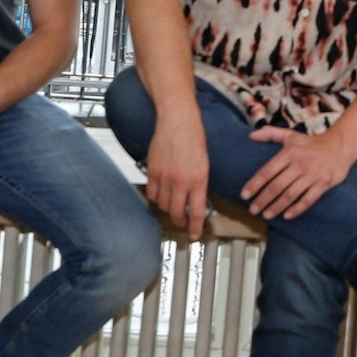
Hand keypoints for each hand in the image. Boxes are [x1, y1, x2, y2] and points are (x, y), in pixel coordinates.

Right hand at [145, 114, 210, 238]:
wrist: (178, 121)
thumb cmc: (194, 139)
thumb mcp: (205, 163)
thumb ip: (199, 183)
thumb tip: (195, 199)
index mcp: (198, 179)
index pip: (196, 211)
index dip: (194, 227)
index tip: (194, 235)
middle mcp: (181, 181)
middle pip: (176, 212)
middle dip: (180, 220)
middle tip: (182, 222)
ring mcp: (165, 177)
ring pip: (162, 205)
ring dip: (167, 209)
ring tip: (172, 206)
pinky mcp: (152, 171)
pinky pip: (151, 193)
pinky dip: (155, 198)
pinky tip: (160, 196)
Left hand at [242, 126, 354, 220]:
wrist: (340, 146)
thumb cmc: (312, 143)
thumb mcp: (291, 136)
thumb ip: (270, 134)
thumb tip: (250, 136)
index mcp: (289, 153)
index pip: (267, 171)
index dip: (254, 184)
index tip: (244, 195)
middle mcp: (300, 164)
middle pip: (276, 186)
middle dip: (262, 200)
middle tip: (253, 210)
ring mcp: (312, 175)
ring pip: (290, 195)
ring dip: (277, 207)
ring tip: (266, 215)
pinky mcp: (324, 184)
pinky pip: (308, 200)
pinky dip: (297, 209)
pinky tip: (287, 215)